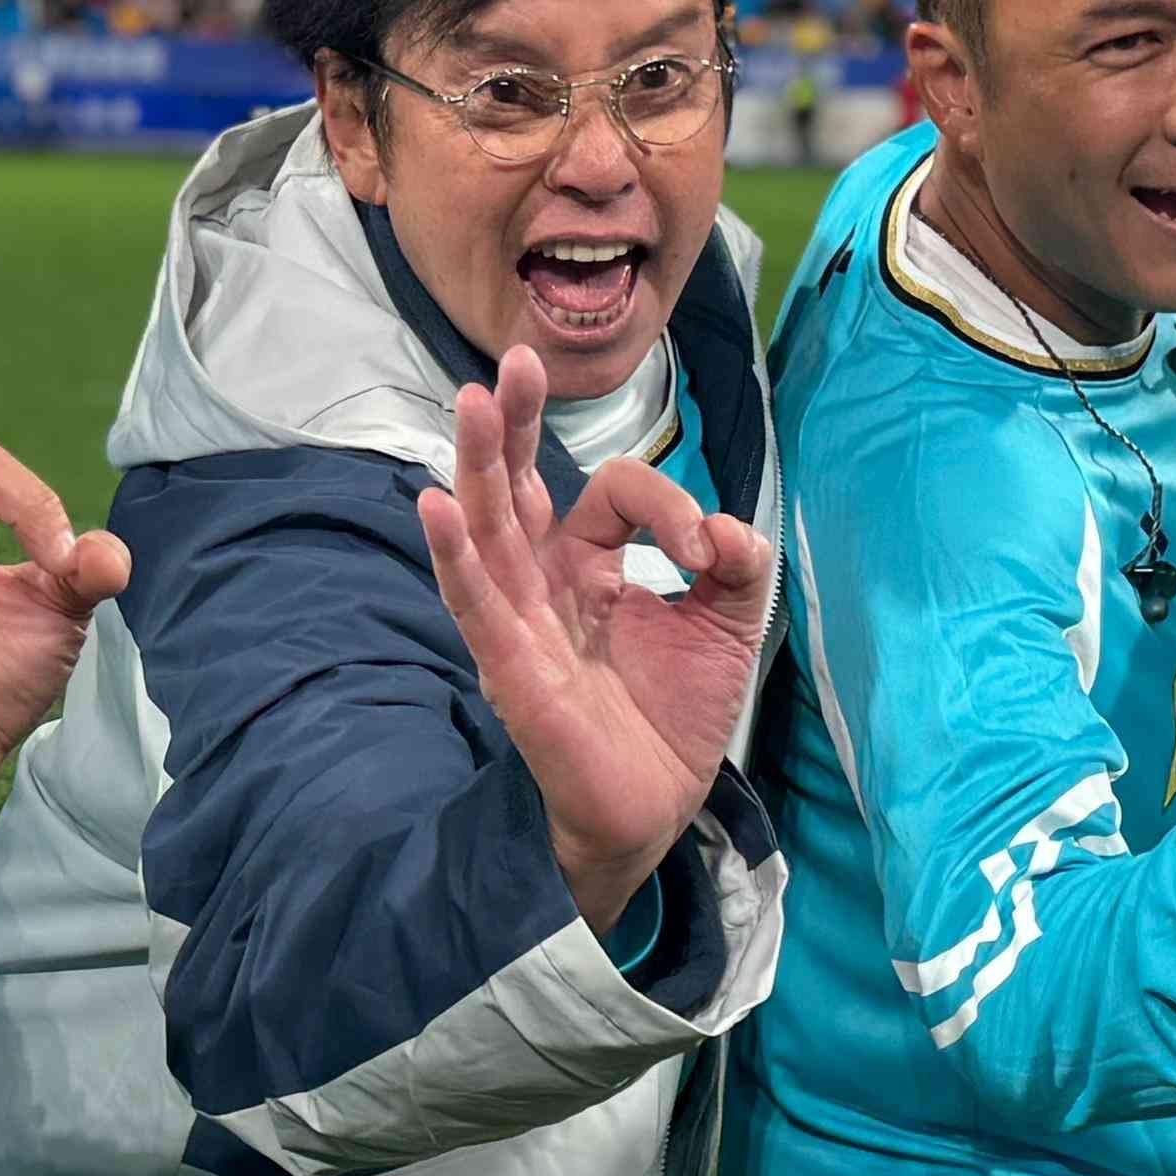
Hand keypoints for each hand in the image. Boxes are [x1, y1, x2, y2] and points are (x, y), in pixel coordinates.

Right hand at [413, 347, 777, 939]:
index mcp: (588, 563)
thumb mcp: (729, 626)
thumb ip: (738, 564)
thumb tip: (727, 528)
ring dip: (476, 468)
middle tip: (515, 363)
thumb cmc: (674, 718)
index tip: (711, 547)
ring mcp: (521, 626)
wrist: (656, 811)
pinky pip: (477, 608)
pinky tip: (437, 509)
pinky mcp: (513, 672)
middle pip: (515, 489)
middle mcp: (544, 584)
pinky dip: (455, 559)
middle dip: (512, 426)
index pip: (610, 493)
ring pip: (488, 533)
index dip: (666, 503)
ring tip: (470, 405)